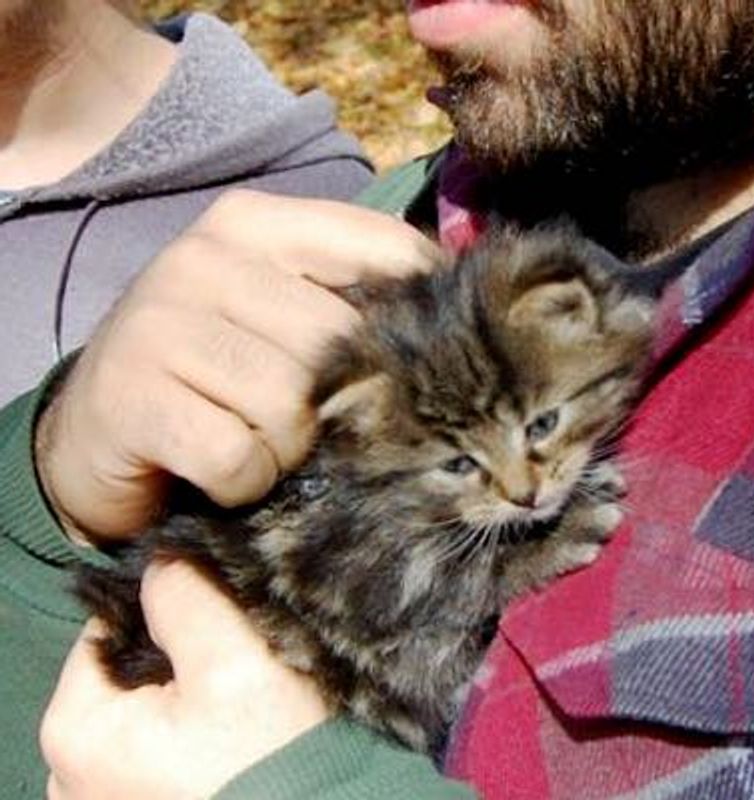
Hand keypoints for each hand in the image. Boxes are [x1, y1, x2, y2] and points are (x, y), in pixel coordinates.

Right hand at [35, 189, 442, 541]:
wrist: (97, 433)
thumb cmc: (216, 373)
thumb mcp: (285, 315)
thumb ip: (357, 298)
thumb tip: (459, 304)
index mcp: (254, 224)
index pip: (383, 248)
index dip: (423, 313)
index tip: (432, 357)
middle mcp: (202, 259)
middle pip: (340, 342)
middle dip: (342, 401)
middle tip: (309, 422)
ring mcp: (158, 325)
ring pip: (292, 405)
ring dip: (288, 448)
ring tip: (256, 442)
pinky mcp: (131, 400)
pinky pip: (239, 456)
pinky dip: (243, 481)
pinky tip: (221, 471)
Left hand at [41, 560, 331, 799]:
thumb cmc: (270, 760)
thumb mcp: (236, 661)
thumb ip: (188, 597)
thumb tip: (166, 558)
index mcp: (75, 730)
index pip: (106, 629)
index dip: (165, 607)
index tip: (219, 614)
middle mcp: (71, 775)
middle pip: (124, 676)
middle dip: (176, 657)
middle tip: (238, 660)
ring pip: (145, 715)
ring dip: (188, 698)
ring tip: (242, 700)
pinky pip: (160, 754)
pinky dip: (194, 738)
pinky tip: (234, 738)